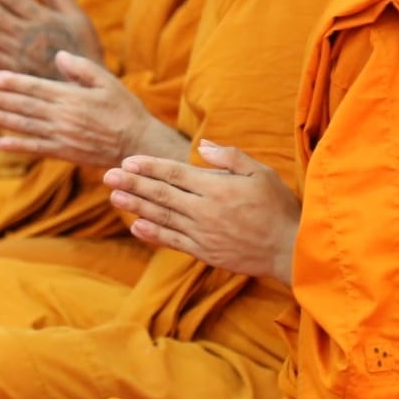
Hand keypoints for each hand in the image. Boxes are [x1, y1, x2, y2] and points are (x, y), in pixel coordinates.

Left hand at [0, 52, 188, 167]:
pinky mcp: (65, 153)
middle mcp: (63, 116)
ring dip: (2, 121)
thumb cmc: (125, 109)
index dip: (12, 82)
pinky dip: (17, 147)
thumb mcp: (107, 81)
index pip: (35, 86)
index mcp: (71, 96)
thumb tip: (59, 56)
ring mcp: (62, 136)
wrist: (138, 144)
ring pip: (25, 127)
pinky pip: (37, 149)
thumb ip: (82, 68)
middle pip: (24, 106)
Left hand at [103, 143, 301, 281]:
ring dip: (136, 207)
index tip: (127, 162)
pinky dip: (153, 233)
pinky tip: (136, 225)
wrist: (290, 250)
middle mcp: (205, 211)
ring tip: (114, 197)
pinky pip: (173, 241)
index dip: (149, 167)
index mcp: (217, 188)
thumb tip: (202, 145)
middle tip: (108, 176)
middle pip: (161, 195)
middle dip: (133, 184)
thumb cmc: (278, 206)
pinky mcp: (205, 252)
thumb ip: (229, 157)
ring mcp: (203, 234)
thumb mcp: (260, 172)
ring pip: (162, 217)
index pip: (175, 174)